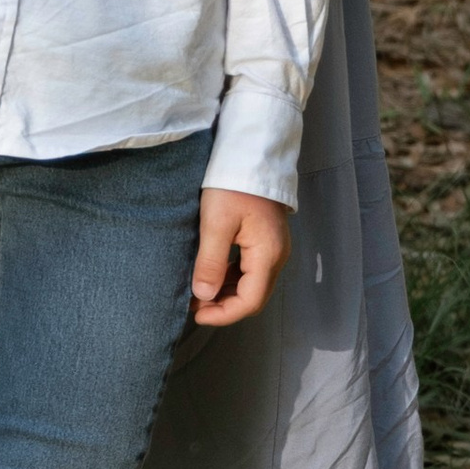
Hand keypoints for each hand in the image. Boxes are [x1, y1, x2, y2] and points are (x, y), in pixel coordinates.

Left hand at [190, 185, 288, 326]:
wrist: (251, 153)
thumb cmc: (232, 186)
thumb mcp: (216, 223)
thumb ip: (211, 262)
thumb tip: (203, 296)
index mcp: (268, 255)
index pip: (250, 301)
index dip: (224, 314)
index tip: (196, 314)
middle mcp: (276, 256)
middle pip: (253, 296)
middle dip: (223, 305)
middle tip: (193, 304)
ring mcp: (272, 247)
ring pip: (251, 283)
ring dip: (225, 292)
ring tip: (197, 291)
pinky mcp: (265, 239)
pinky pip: (249, 269)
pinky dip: (230, 277)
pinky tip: (210, 273)